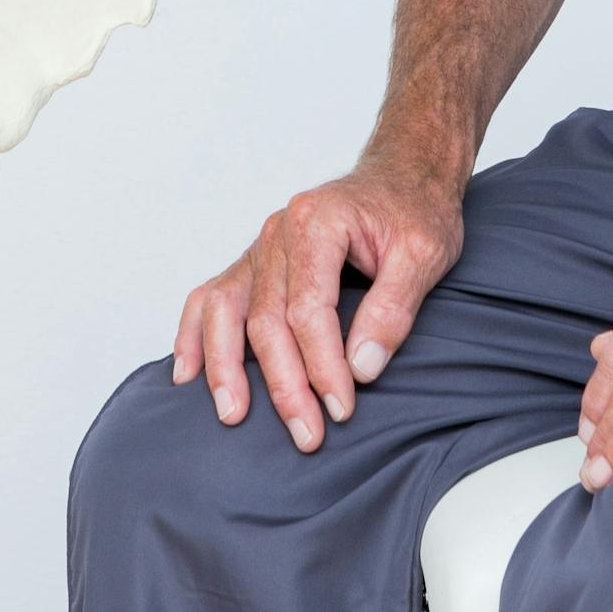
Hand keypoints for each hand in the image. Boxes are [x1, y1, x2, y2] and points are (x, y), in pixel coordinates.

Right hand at [173, 149, 464, 450]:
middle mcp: (278, 233)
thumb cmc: (415, 211)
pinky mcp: (256, 264)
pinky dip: (195, 335)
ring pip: (227, 311)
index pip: (308, 309)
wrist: (404, 175)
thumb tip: (362, 368)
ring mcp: (261, 248)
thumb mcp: (424, 254)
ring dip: (225, 367)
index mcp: (316, 222)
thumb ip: (394, 309)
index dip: (322, 365)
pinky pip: (212, 297)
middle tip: (308, 435)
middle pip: (265, 318)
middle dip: (284, 383)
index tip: (342, 408)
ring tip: (233, 415)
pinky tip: (188, 374)